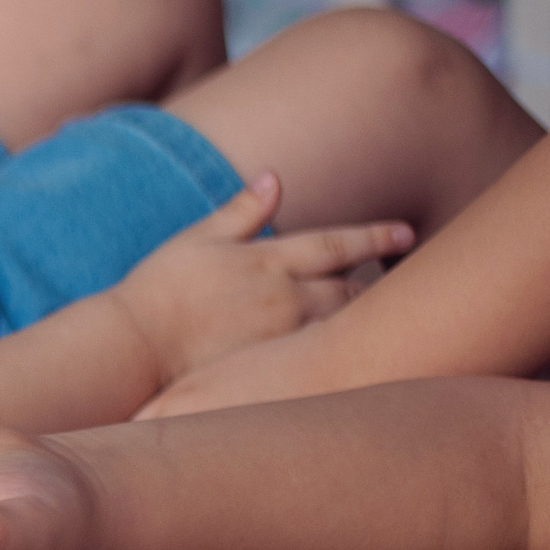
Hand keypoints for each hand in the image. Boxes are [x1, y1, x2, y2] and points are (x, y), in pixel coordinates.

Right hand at [106, 174, 412, 390]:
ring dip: (367, 319)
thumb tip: (273, 179)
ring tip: (388, 320)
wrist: (137, 347)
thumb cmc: (160, 290)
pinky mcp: (276, 370)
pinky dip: (345, 351)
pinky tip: (356, 356)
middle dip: (381, 285)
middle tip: (412, 285)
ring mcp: (284, 336)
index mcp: (268, 260)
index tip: (407, 234)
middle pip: (353, 289)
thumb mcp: (197, 239)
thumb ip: (240, 211)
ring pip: (345, 324)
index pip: (337, 244)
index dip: (375, 237)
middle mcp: (286, 297)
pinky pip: (325, 357)